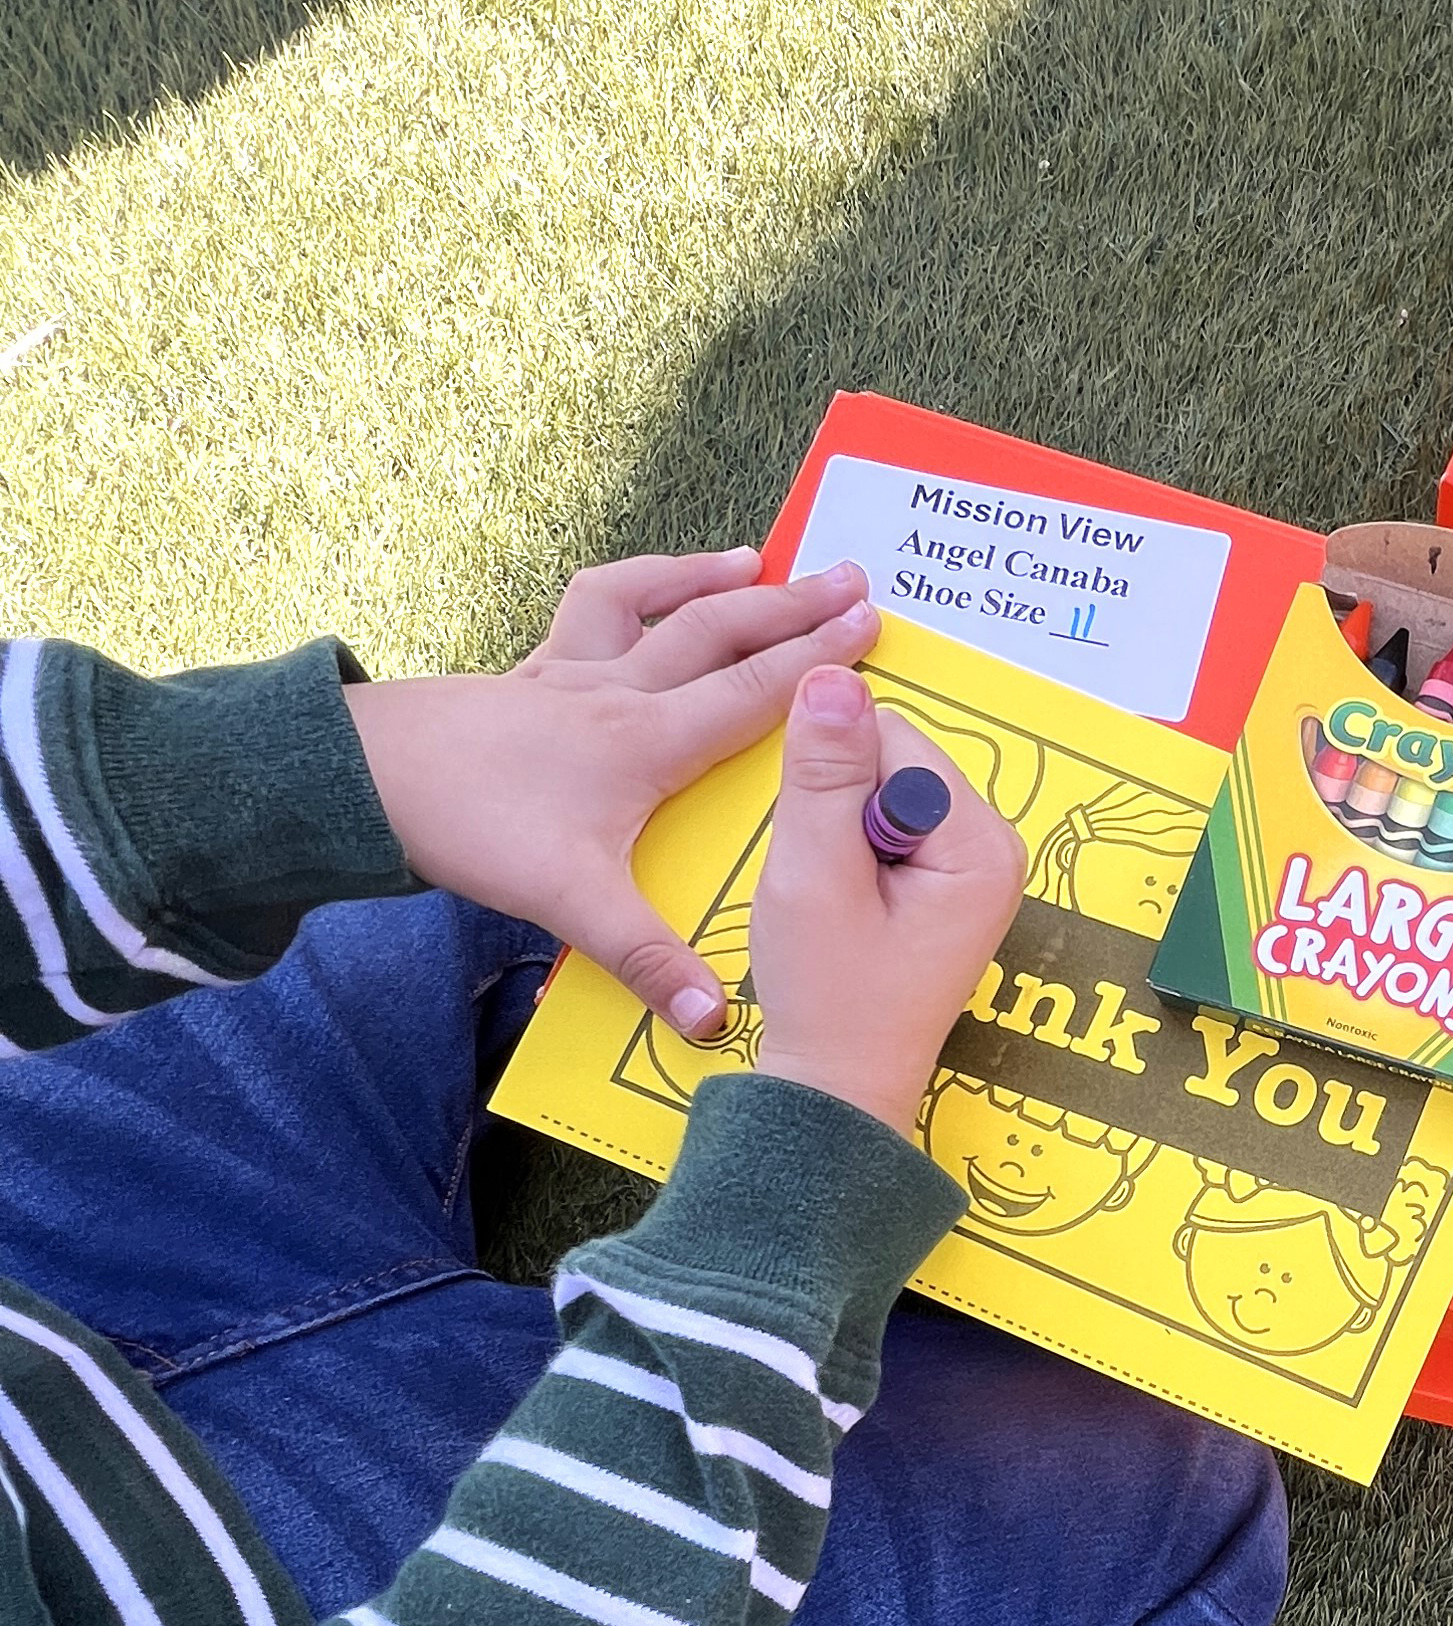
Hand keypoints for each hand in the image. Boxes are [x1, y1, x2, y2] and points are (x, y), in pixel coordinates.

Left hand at [346, 550, 880, 1035]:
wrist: (362, 778)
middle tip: (852, 578)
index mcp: (647, 741)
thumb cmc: (473, 829)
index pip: (755, 692)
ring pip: (653, 606)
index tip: (872, 626)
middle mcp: (618, 691)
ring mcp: (569, 671)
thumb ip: (649, 958)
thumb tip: (716, 1020)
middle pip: (720, 634)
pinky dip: (628, 591)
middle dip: (792, 607)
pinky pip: (591, 611)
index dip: (820, 660)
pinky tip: (645, 591)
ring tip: (756, 559)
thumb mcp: (570, 903)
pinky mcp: (528, 671)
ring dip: (706, 578)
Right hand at [748, 667, 1026, 1131]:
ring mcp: (975, 866)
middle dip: (841, 810)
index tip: (828, 862)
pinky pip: (887, 829)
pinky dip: (852, 857)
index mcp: (981, 843)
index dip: (834, 786)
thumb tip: (832, 675)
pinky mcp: (948, 884)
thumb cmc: (829, 997)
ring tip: (839, 907)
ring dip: (842, 836)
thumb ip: (825, 773)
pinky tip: (847, 910)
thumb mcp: (814, 875)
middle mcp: (995, 846)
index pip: (892, 739)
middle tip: (831, 892)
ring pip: (882, 793)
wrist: (835, 1087)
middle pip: (893, 761)